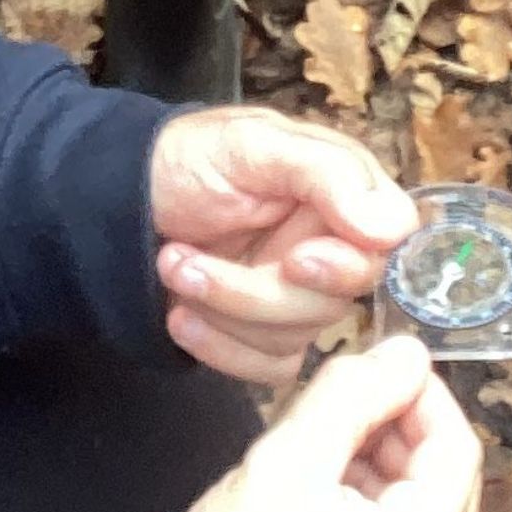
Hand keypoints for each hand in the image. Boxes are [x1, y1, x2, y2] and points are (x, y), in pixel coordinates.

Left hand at [152, 103, 416, 385]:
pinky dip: (220, 347)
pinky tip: (180, 316)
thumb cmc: (189, 158)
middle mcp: (332, 251)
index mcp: (344, 198)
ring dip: (222, 311)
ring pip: (295, 339)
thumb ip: (328, 174)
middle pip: (331, 306)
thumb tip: (392, 229)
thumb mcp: (252, 144)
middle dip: (252, 290)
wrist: (119, 198)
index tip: (295, 259)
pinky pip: (270, 367)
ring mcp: (299, 299)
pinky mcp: (266, 336)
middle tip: (184, 259)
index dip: (343, 267)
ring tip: (172, 268)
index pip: (383, 252)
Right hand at [183, 338, 483, 511]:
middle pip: (446, 488)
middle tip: (346, 408)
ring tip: (324, 453)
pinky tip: (323, 505)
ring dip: (387, 477)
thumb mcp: (288, 457)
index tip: (379, 369)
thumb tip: (408, 354)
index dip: (422, 396)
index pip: (456, 447)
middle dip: (403, 436)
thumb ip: (354, 394)